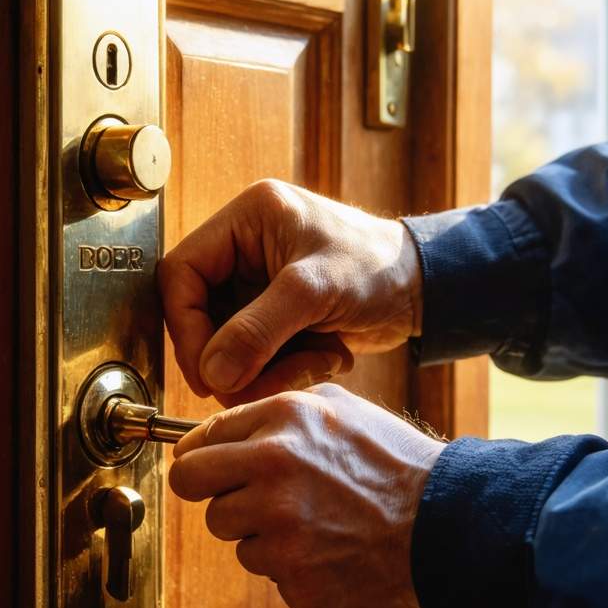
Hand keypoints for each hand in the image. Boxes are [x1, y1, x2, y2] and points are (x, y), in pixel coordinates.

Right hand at [158, 179, 422, 404]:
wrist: (426, 289)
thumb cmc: (380, 266)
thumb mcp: (315, 291)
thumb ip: (258, 330)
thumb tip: (212, 373)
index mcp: (245, 219)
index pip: (181, 274)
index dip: (186, 327)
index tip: (207, 373)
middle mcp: (244, 249)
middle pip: (199, 315)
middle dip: (229, 357)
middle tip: (252, 387)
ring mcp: (257, 284)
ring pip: (227, 343)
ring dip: (264, 368)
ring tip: (313, 364)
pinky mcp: (274, 315)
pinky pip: (255, 355)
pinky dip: (284, 369)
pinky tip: (325, 357)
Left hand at [168, 383, 444, 607]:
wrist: (451, 526)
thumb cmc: (396, 464)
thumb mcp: (339, 407)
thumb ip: (273, 412)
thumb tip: (215, 431)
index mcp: (282, 422)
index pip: (196, 444)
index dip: (200, 458)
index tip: (206, 468)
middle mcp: (273, 471)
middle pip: (193, 489)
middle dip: (216, 493)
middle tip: (248, 498)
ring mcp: (282, 530)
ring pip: (231, 535)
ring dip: (260, 532)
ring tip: (313, 522)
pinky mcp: (296, 580)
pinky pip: (268, 573)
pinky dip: (292, 566)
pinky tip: (330, 550)